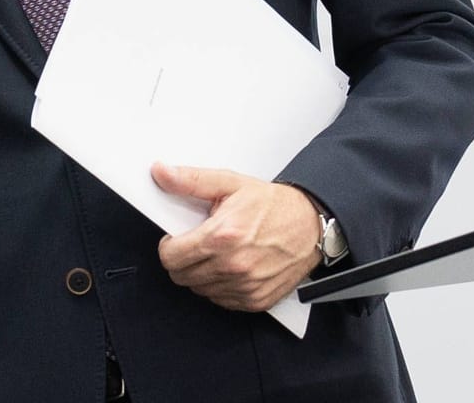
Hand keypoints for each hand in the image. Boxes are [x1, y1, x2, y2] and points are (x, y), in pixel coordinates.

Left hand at [153, 162, 322, 311]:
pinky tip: (230, 268)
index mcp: (222, 237)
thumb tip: (161, 173)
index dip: (168, 246)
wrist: (312, 224)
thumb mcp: (229, 183)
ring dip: (201, 275)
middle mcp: (234, 265)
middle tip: (196, 245)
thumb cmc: (273, 205)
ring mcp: (246, 286)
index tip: (176, 239)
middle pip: (181, 276)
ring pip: (199, 290)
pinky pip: (222, 301)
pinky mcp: (258, 300)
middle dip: (182, 260)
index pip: (170, 257)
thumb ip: (191, 180)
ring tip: (216, 254)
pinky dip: (220, 287)